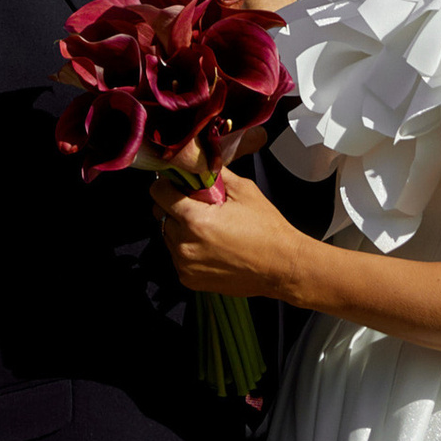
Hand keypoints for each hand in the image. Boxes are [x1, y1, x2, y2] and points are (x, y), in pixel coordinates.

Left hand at [151, 163, 312, 301]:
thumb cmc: (267, 230)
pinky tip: (210, 246)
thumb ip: (216, 173)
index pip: (158, 193)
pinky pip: (177, 257)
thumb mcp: (244, 191)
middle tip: (199, 207)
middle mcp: (185, 244)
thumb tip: (200, 162)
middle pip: (161, 214)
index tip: (178, 185)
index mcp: (195, 219)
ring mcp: (185, 264)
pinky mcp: (189, 279)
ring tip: (209, 229)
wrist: (281, 267)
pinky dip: (187, 249)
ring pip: (168, 236)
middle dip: (175, 207)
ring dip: (181, 229)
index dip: (168, 185)